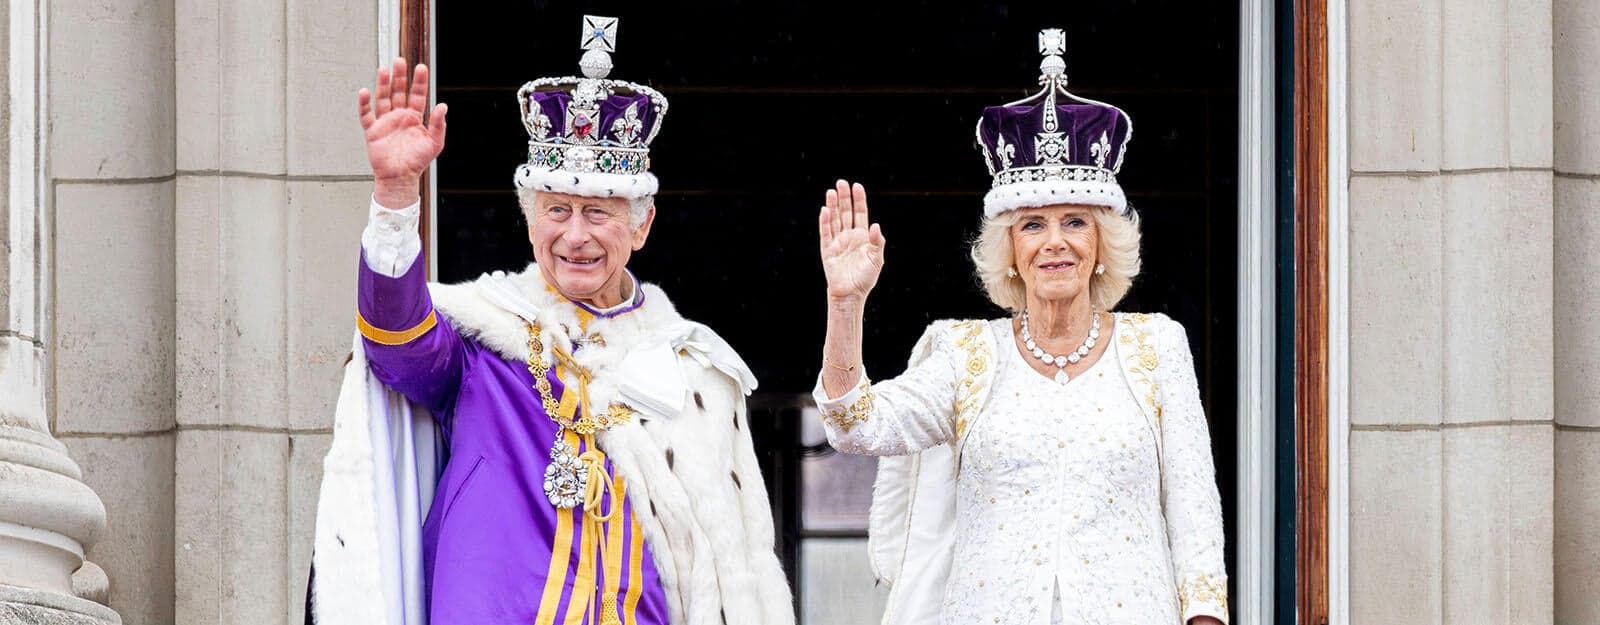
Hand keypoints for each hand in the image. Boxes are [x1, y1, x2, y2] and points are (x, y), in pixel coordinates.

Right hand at [359, 58, 447, 207]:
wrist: (400, 178)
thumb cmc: (417, 161)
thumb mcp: (435, 143)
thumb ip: (438, 124)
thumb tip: (443, 106)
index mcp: (414, 118)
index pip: (418, 95)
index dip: (419, 82)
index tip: (420, 67)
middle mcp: (399, 116)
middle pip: (399, 92)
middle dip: (400, 77)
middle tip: (400, 61)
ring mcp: (385, 122)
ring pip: (383, 98)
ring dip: (383, 84)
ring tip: (384, 69)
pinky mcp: (373, 131)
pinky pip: (366, 115)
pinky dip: (364, 104)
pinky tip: (364, 92)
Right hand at [817, 179, 886, 302]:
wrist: (851, 294)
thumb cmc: (865, 278)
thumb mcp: (877, 259)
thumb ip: (878, 242)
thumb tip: (876, 226)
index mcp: (862, 237)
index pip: (860, 214)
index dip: (858, 200)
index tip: (857, 186)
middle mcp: (849, 237)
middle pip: (845, 213)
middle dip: (844, 198)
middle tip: (841, 182)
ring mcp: (837, 242)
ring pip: (834, 220)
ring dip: (833, 206)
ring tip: (831, 192)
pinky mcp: (827, 250)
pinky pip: (825, 233)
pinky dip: (825, 222)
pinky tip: (825, 210)